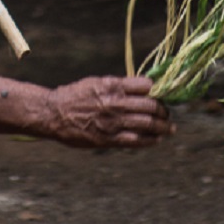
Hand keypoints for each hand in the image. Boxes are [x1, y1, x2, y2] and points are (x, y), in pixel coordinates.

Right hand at [44, 76, 173, 147]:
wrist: (54, 113)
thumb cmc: (75, 95)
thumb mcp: (96, 82)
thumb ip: (118, 86)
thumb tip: (140, 87)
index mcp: (113, 85)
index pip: (146, 85)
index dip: (158, 90)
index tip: (162, 94)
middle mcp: (116, 103)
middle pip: (151, 105)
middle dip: (163, 110)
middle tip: (167, 113)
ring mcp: (114, 122)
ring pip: (148, 124)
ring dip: (163, 126)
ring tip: (169, 128)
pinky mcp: (109, 138)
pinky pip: (137, 140)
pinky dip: (151, 140)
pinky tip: (157, 139)